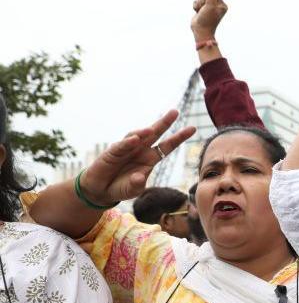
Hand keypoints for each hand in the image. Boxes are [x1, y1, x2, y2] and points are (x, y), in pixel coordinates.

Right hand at [79, 110, 195, 205]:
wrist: (102, 190)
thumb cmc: (122, 188)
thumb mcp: (133, 190)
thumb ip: (137, 184)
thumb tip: (139, 178)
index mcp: (150, 158)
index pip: (167, 146)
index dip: (179, 137)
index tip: (192, 128)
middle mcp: (140, 150)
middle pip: (154, 134)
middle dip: (164, 123)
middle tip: (175, 112)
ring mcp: (126, 149)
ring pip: (137, 136)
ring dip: (144, 132)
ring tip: (151, 129)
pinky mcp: (111, 153)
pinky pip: (121, 146)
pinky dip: (128, 143)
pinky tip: (135, 140)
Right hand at [191, 0, 227, 40]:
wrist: (200, 30)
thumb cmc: (207, 19)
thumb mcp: (210, 5)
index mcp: (222, 5)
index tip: (209, 7)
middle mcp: (216, 6)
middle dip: (202, 1)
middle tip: (204, 10)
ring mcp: (208, 7)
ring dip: (198, 4)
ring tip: (201, 12)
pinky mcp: (201, 9)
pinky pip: (196, 1)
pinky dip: (195, 6)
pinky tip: (197, 12)